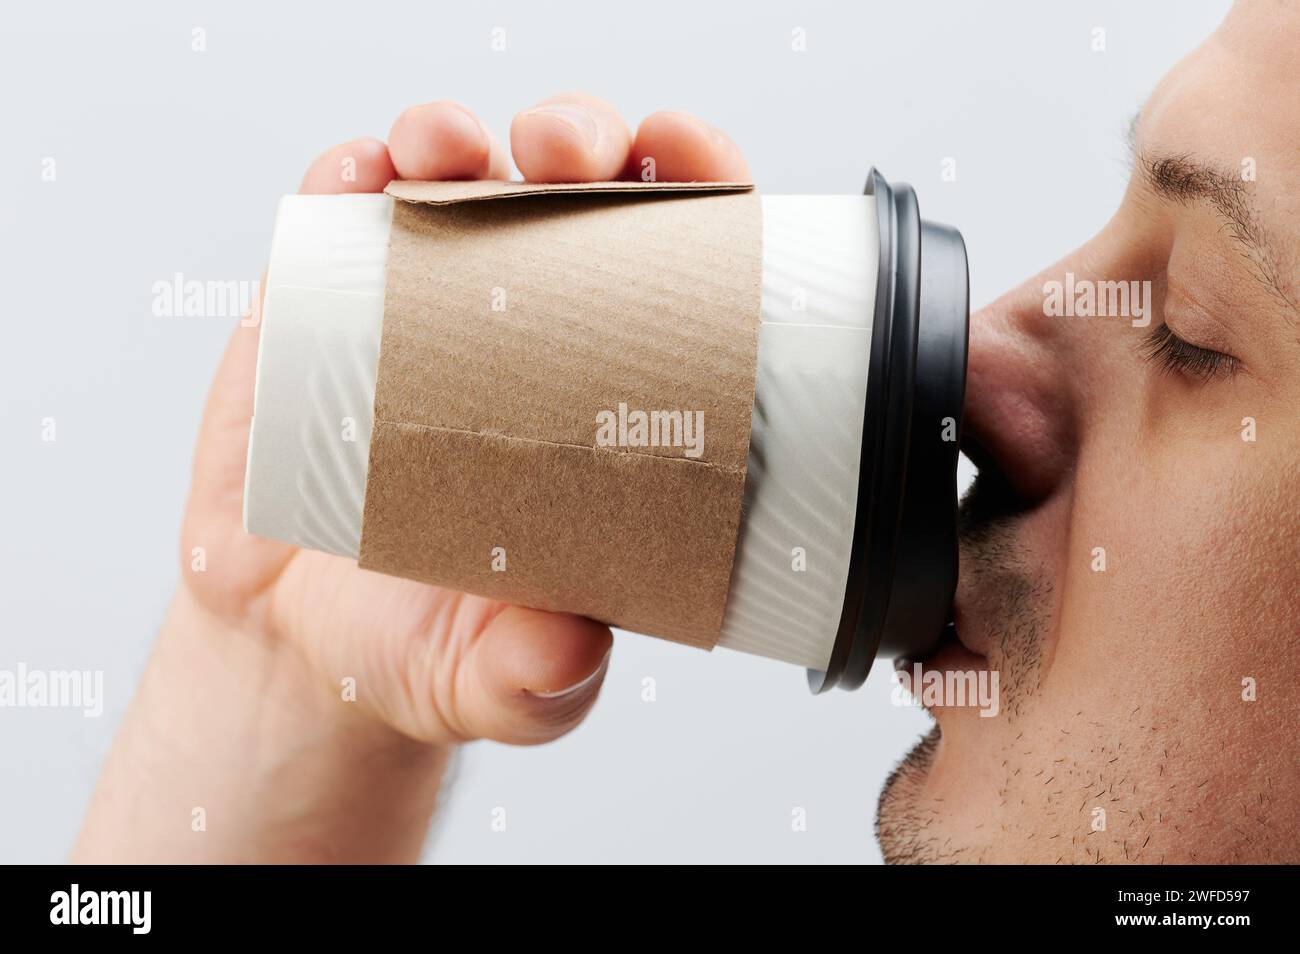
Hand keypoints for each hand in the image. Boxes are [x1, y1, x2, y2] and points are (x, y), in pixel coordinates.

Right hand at [187, 94, 748, 744]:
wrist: (299, 650)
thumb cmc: (430, 645)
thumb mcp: (497, 677)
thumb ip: (538, 676)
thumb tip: (565, 650)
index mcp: (599, 385)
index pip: (671, 257)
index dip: (696, 187)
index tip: (693, 164)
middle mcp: (517, 324)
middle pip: (567, 186)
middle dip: (575, 135)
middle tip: (564, 156)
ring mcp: (412, 302)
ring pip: (449, 173)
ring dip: (453, 133)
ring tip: (447, 152)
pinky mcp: (313, 307)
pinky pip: (334, 213)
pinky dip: (347, 175)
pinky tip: (356, 177)